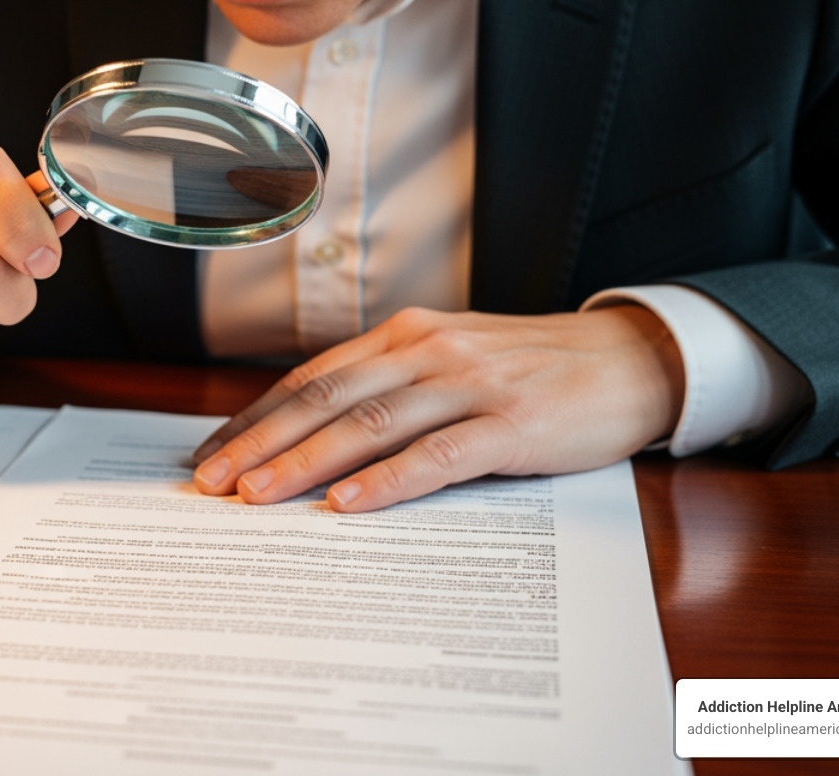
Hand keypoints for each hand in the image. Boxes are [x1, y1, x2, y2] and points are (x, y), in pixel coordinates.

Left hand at [191, 306, 683, 511]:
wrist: (627, 360)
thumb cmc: (529, 369)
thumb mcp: (449, 361)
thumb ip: (389, 387)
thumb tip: (312, 435)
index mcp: (405, 335)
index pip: (311, 379)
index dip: (256, 417)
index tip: (211, 454)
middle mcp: (428, 350)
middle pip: (325, 399)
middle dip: (261, 442)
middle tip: (211, 483)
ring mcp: (470, 384)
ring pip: (371, 423)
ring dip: (306, 462)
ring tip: (257, 496)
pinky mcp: (511, 423)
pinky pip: (438, 454)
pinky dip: (388, 480)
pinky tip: (348, 504)